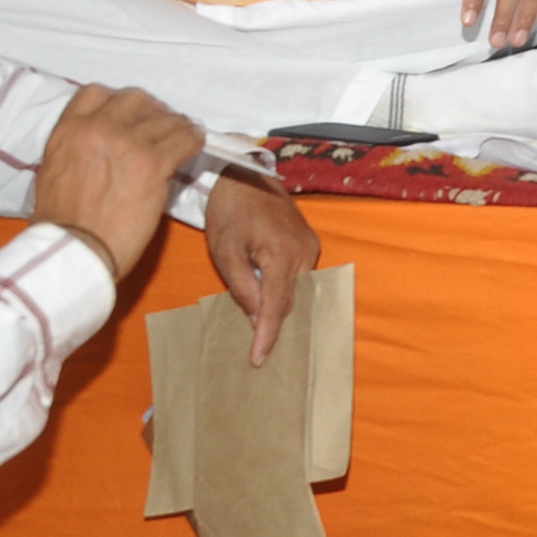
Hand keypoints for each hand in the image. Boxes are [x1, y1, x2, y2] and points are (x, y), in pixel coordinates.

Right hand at [32, 84, 203, 283]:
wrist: (74, 250)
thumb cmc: (62, 223)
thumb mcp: (54, 172)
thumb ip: (78, 147)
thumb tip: (103, 142)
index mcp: (67, 131)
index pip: (96, 93)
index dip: (117, 102)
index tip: (129, 115)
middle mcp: (97, 129)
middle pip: (136, 98)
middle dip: (150, 110)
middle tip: (159, 126)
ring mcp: (127, 143)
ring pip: (165, 117)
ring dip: (176, 126)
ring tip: (181, 137)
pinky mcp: (153, 163)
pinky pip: (185, 138)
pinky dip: (193, 140)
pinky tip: (193, 147)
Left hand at [202, 173, 321, 366]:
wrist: (244, 177)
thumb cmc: (229, 214)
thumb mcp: (225, 253)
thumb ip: (242, 287)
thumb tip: (257, 318)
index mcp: (281, 254)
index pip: (277, 306)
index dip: (268, 336)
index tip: (258, 360)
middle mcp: (304, 252)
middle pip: (292, 301)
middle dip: (276, 325)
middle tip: (257, 352)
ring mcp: (311, 247)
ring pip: (298, 290)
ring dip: (281, 308)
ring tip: (263, 331)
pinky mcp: (310, 243)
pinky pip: (300, 277)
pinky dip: (286, 292)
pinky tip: (271, 302)